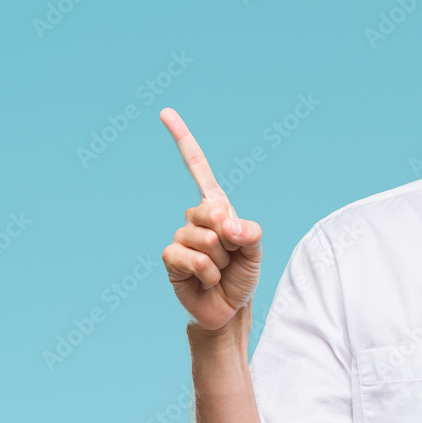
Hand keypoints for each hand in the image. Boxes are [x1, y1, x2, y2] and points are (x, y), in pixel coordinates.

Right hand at [159, 107, 262, 333]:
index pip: (196, 168)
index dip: (182, 139)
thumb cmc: (242, 275)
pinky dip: (207, 271)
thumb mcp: (256, 251)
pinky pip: (189, 256)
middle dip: (229, 238)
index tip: (165, 113)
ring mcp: (181, 237)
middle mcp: (195, 217)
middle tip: (232, 256)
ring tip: (220, 271)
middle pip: (211, 210)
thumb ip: (250, 233)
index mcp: (216, 206)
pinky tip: (208, 280)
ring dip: (220, 260)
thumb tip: (228, 225)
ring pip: (203, 238)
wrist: (229, 309)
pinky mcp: (171, 259)